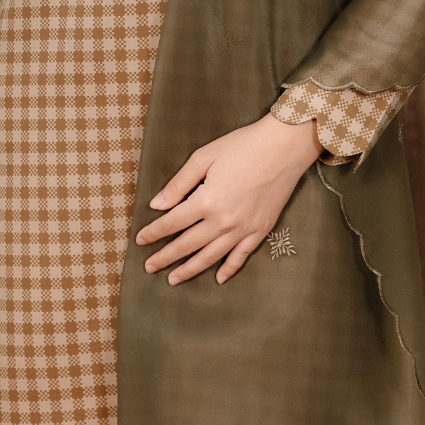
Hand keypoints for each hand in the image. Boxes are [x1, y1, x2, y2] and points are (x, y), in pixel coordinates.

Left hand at [136, 113, 320, 284]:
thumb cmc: (243, 146)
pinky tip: (218, 278)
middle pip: (187, 244)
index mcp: (206, 200)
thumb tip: (157, 205)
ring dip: (190, 269)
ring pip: (211, 256)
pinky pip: (241, 256)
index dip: (154, 232)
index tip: (140, 240)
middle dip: (165, 257)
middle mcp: (223, 221)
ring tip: (173, 278)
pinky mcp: (261, 230)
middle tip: (149, 267)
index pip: (172, 223)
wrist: (284, 147)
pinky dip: (229, 269)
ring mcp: (243, 228)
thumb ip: (179, 183)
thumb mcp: (204, 157)